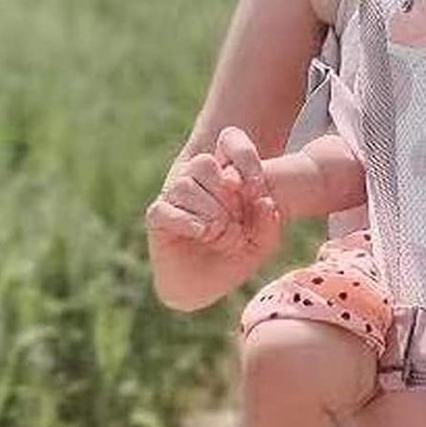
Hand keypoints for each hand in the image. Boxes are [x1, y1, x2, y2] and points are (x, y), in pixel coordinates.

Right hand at [144, 127, 283, 308]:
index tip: (258, 191)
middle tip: (236, 224)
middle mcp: (196, 181)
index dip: (246, 161)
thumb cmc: (235, 256)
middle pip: (204, 163)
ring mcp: (174, 197)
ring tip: (220, 235)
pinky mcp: (157, 217)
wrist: (206, 286)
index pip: (230, 141)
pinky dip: (187, 221)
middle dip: (226, 196)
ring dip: (208, 212)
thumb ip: (268, 220)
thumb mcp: (262, 240)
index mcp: (223, 175)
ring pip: (184, 185)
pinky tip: (202, 234)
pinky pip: (165, 209)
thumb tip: (263, 200)